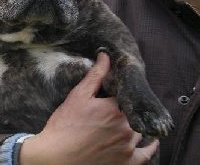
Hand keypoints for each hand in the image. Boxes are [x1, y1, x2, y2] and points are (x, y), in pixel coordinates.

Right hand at [19, 52, 158, 164]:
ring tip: (123, 123)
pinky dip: (150, 147)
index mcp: (114, 108)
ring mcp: (128, 147)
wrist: (57, 156)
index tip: (111, 95)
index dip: (117, 94)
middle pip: (131, 113)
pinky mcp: (127, 163)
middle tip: (110, 112)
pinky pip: (146, 155)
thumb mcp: (78, 96)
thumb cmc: (65, 125)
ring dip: (133, 126)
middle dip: (123, 110)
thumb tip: (106, 55)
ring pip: (139, 131)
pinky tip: (152, 142)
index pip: (124, 95)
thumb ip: (95, 75)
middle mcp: (125, 127)